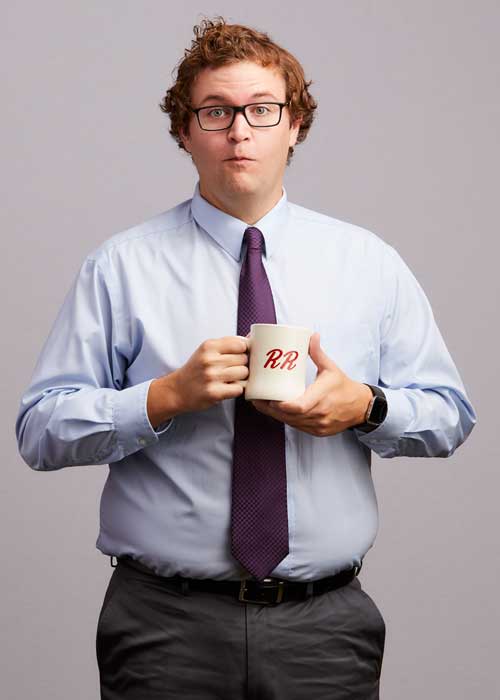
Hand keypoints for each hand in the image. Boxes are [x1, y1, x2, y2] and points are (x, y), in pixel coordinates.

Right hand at [148, 336, 248, 424]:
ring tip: (229, 379)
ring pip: (244, 373)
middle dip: (241, 364)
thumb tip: (252, 338)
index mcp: (209, 346)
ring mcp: (212, 377)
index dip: (243, 351)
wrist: (177, 390)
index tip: (238, 356)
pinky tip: (227, 388)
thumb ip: (228, 344)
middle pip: (244, 359)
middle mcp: (209, 360)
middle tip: (230, 369)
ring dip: (240, 378)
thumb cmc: (197, 369)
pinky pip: (239, 388)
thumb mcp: (207, 351)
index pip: (241, 344)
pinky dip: (236, 389)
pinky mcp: (214, 393)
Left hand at [251, 332, 371, 436]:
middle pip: (289, 416)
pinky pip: (297, 427)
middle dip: (270, 409)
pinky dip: (286, 420)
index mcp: (322, 398)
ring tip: (262, 404)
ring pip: (291, 423)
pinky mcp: (318, 432)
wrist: (361, 407)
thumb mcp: (331, 368)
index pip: (298, 406)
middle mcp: (320, 414)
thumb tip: (311, 335)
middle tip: (257, 398)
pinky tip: (276, 412)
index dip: (281, 405)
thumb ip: (318, 353)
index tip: (268, 398)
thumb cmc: (344, 387)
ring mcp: (319, 426)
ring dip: (276, 415)